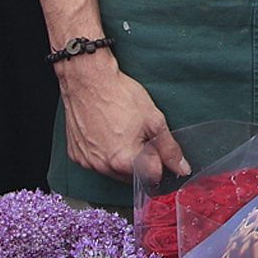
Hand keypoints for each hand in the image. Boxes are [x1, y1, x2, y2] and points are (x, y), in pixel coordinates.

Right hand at [58, 49, 191, 181]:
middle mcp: (104, 166)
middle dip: (140, 162)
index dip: (160, 161)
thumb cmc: (119, 95)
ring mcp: (88, 162)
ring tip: (121, 132)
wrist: (88, 80)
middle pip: (132, 177)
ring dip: (122, 159)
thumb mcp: (154, 120)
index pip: (152, 176)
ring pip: (113, 171)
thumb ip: (169, 148)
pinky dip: (103, 153)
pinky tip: (106, 134)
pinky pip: (95, 162)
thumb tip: (181, 167)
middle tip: (140, 137)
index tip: (158, 149)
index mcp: (125, 161)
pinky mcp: (76, 155)